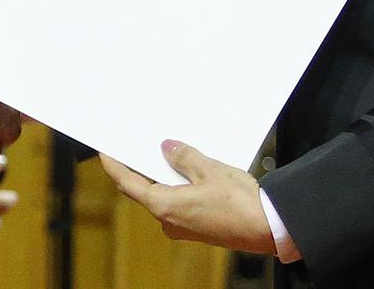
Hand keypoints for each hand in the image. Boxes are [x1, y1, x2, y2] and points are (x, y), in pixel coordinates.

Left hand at [101, 141, 275, 254]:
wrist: (268, 228)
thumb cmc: (240, 204)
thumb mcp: (208, 170)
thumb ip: (184, 157)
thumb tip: (167, 148)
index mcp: (164, 207)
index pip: (127, 183)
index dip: (114, 166)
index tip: (105, 152)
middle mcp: (169, 221)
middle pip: (144, 190)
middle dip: (139, 168)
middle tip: (136, 146)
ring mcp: (183, 227)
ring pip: (162, 196)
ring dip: (161, 176)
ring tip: (164, 152)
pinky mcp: (197, 228)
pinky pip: (178, 203)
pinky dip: (176, 186)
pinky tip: (185, 171)